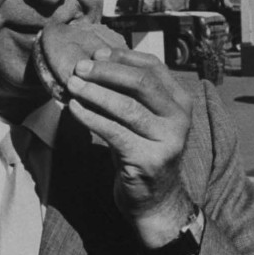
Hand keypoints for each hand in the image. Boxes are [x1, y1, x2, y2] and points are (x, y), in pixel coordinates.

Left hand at [66, 47, 193, 245]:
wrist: (155, 200)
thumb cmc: (143, 150)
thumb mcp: (144, 118)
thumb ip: (131, 93)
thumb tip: (94, 62)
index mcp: (181, 101)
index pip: (153, 67)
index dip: (123, 57)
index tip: (96, 54)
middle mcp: (179, 118)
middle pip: (142, 83)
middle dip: (107, 72)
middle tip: (80, 68)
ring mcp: (167, 140)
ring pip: (127, 106)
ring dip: (95, 93)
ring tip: (72, 85)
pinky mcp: (148, 160)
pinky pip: (114, 132)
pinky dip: (91, 117)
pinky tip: (74, 109)